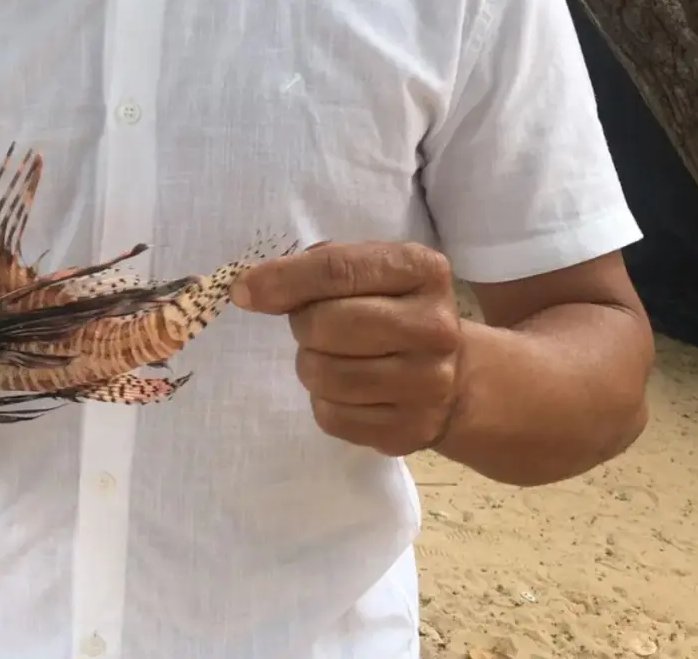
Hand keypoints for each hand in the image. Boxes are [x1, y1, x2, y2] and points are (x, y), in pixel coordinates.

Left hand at [232, 241, 463, 456]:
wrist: (454, 375)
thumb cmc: (392, 309)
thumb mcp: (371, 271)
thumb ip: (319, 267)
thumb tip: (250, 289)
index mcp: (422, 271)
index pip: (338, 270)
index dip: (283, 280)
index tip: (243, 291)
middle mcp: (434, 327)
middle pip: (326, 325)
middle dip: (304, 325)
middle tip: (314, 327)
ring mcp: (428, 384)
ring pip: (323, 374)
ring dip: (311, 365)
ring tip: (333, 357)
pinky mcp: (408, 430)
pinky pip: (331, 415)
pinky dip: (324, 401)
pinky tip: (347, 390)